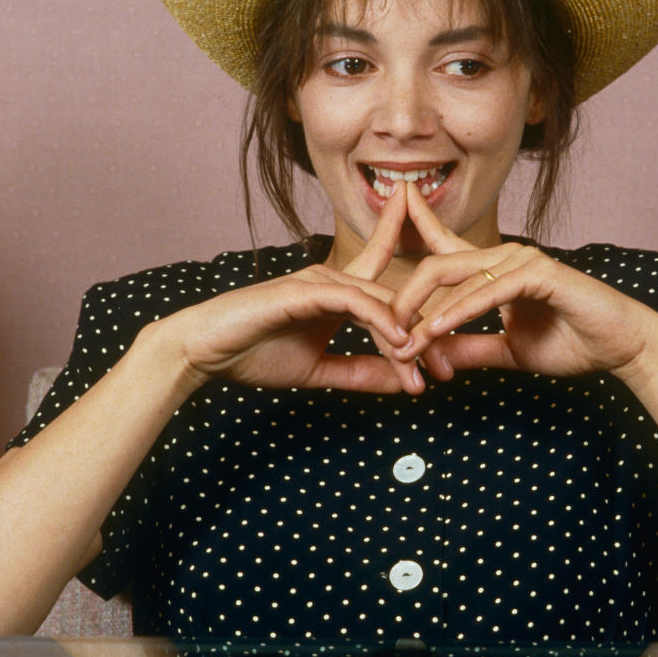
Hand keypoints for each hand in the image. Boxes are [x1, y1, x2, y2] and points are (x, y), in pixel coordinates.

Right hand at [162, 196, 422, 395]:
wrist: (204, 351)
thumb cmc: (253, 353)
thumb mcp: (319, 371)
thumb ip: (360, 372)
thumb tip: (401, 382)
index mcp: (337, 294)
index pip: (386, 274)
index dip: (425, 280)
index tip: (453, 283)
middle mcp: (332, 280)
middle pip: (393, 300)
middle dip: (424, 335)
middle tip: (446, 371)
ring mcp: (318, 282)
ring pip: (378, 302)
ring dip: (405, 337)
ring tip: (426, 369)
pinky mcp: (302, 291)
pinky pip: (352, 301)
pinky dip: (378, 321)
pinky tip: (398, 342)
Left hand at [390, 181, 657, 383]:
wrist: (621, 346)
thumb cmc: (572, 342)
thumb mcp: (508, 352)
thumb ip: (472, 349)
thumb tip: (434, 355)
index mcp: (495, 271)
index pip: (443, 247)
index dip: (411, 231)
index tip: (378, 232)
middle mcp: (505, 257)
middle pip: (437, 264)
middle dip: (403, 296)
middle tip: (379, 329)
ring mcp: (523, 261)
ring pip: (457, 275)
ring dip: (425, 311)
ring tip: (401, 340)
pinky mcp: (540, 275)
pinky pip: (489, 290)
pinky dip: (461, 311)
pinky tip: (437, 329)